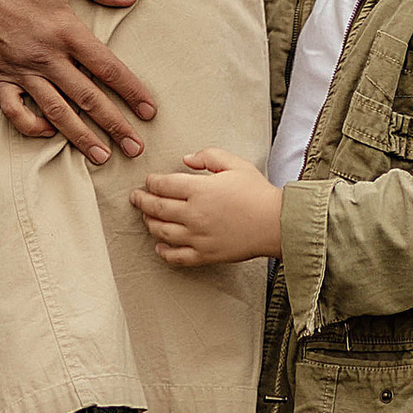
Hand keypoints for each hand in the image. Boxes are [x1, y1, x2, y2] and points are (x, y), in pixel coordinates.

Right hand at [0, 0, 157, 166]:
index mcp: (65, 30)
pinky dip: (31, 127)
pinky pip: (15, 112)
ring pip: (57, 112)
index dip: (131, 91)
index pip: (107, 68)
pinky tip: (48, 134)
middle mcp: (47, 57)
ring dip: (80, 137)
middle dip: (115, 125)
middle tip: (135, 148)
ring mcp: (21, 71)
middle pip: (88, 98)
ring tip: (101, 156)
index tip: (149, 110)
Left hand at [135, 147, 283, 269]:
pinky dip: (163, 252)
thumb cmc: (257, 193)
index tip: (148, 181)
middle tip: (135, 197)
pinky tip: (159, 246)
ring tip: (146, 218)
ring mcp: (198, 237)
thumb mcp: (234, 164)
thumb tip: (185, 159)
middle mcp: (194, 214)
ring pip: (161, 232)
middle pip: (156, 208)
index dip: (151, 182)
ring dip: (149, 223)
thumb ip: (208, 156)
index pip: (163, 185)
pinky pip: (176, 257)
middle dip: (142, 201)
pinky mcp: (205, 255)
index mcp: (199, 190)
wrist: (277, 223)